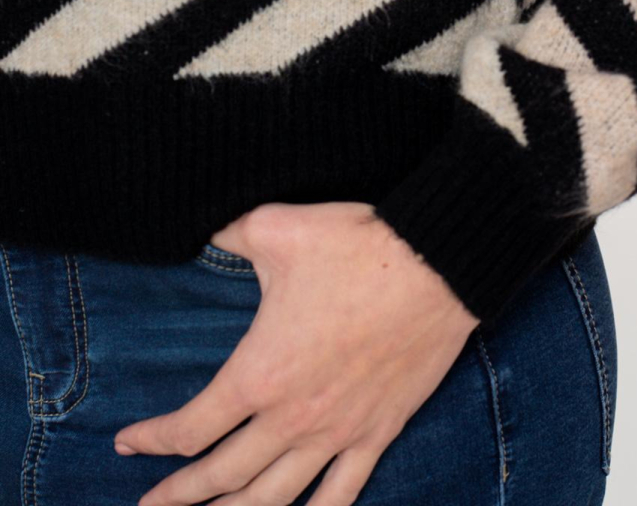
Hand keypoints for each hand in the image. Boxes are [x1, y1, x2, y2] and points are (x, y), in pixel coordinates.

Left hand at [115, 200, 480, 505]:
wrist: (438, 264)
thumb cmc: (357, 245)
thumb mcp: (278, 227)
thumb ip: (231, 232)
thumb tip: (205, 227)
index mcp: (260, 372)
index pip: (192, 427)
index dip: (153, 440)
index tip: (129, 444)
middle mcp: (293, 416)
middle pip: (224, 475)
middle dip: (180, 495)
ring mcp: (338, 432)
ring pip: (275, 497)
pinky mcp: (378, 432)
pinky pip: (341, 493)